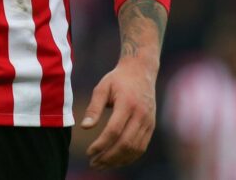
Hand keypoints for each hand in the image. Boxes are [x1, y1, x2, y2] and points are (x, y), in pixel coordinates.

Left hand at [81, 55, 158, 169]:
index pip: (114, 130)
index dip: (101, 144)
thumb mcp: (102, 88)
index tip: (89, 152)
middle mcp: (141, 114)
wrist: (141, 71)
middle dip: (108, 157)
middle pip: (125, 143)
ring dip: (118, 160)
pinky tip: (116, 160)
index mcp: (127, 103)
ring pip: (135, 148)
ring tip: (102, 164)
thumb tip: (84, 127)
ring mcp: (149, 121)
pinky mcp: (151, 126)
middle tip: (93, 163)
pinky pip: (141, 147)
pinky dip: (129, 157)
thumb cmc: (118, 79)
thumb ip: (94, 108)